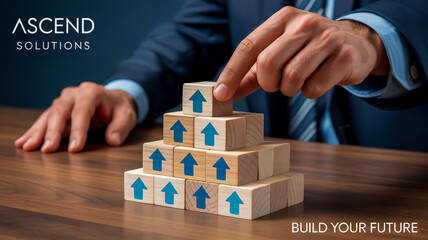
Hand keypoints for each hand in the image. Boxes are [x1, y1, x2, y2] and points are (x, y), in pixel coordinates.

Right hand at [15, 82, 136, 152]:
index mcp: (92, 92)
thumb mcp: (127, 116)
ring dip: (38, 132)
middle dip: (52, 131)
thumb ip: (120, 128)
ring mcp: (64, 101)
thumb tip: (113, 141)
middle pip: (60, 111)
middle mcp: (74, 94)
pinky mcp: (58, 110)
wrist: (114, 100)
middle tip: (47, 149)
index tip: (74, 148)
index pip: (82, 111)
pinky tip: (24, 142)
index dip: (78, 130)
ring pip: (49, 115)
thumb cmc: (120, 109)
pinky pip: (45, 120)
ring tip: (28, 146)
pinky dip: (35, 131)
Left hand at [214, 6, 389, 100]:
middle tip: (277, 84)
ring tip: (298, 82)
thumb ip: (251, 73)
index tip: (220, 95)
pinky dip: (310, 92)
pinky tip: (317, 81)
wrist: (356, 46)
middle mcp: (304, 23)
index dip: (232, 72)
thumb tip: (224, 93)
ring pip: (291, 77)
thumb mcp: (279, 53)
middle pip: (267, 63)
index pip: (248, 46)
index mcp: (282, 19)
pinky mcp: (344, 56)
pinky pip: (313, 87)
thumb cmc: (308, 51)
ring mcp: (326, 38)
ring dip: (289, 90)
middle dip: (268, 83)